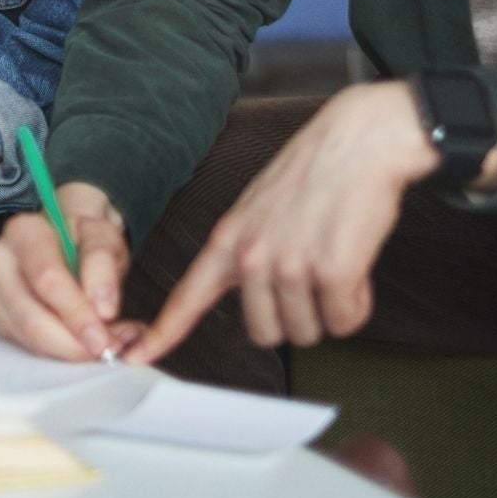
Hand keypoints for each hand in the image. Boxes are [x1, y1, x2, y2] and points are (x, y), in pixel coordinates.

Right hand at [0, 183, 136, 361]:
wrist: (66, 240)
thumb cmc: (82, 238)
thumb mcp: (104, 237)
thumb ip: (103, 266)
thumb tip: (101, 309)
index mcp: (23, 231)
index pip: (47, 280)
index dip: (76, 313)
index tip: (104, 337)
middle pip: (29, 317)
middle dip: (70, 343)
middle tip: (105, 350)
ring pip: (26, 337)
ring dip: (66, 350)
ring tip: (99, 343)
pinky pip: (26, 346)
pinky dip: (56, 351)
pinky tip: (79, 341)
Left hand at [131, 81, 438, 363]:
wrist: (360, 141)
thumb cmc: (316, 173)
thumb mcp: (259, 208)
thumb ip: (247, 250)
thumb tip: (252, 292)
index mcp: (229, 238)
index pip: (188, 296)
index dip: (162, 332)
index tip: (136, 356)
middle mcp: (252, 255)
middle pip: (265, 333)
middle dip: (295, 318)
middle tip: (313, 280)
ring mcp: (289, 265)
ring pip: (308, 332)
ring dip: (330, 309)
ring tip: (336, 262)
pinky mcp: (331, 272)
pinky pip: (344, 321)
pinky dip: (356, 304)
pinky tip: (356, 266)